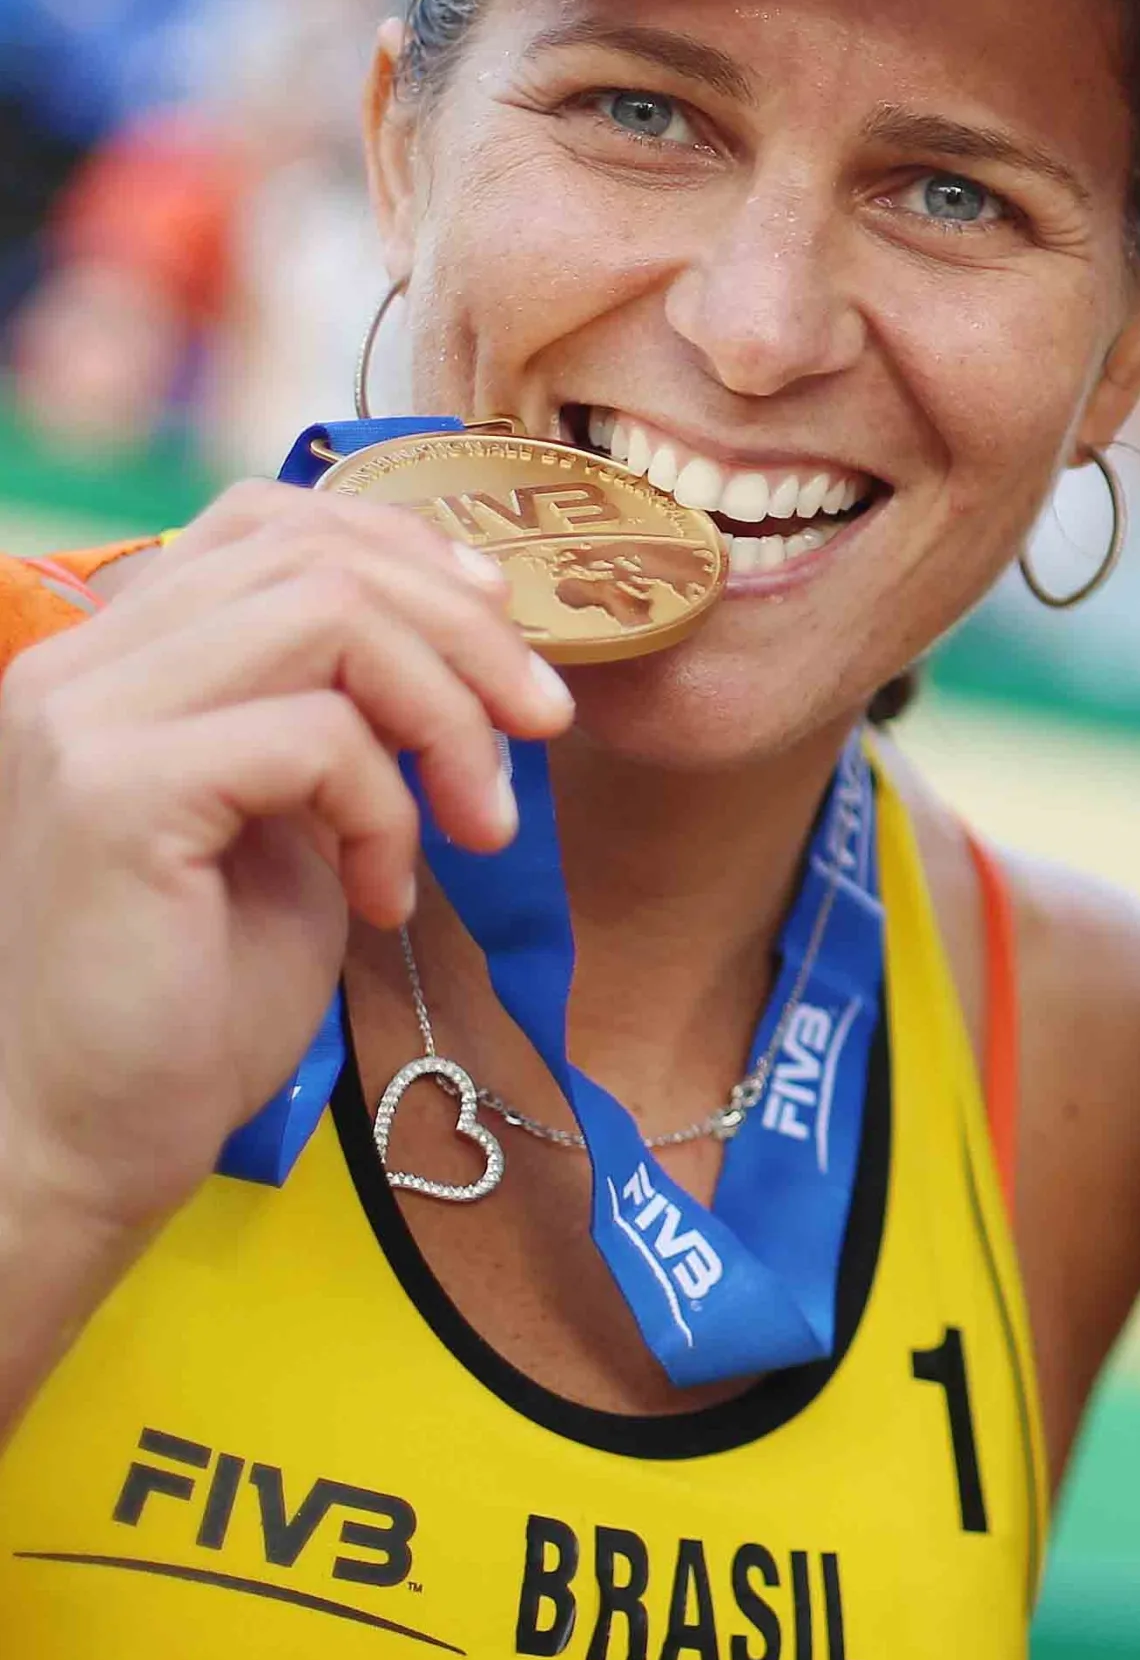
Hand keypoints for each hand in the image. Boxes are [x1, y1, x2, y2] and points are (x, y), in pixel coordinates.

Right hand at [0, 481, 573, 1242]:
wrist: (78, 1141)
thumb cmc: (187, 997)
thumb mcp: (290, 820)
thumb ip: (339, 717)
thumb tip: (469, 641)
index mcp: (115, 658)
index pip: (269, 519)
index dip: (407, 550)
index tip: (501, 624)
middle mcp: (80, 665)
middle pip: (321, 554)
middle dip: (467, 632)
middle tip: (541, 727)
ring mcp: (84, 721)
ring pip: (331, 615)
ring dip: (446, 714)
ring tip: (477, 823)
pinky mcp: (115, 794)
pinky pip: (317, 735)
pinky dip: (388, 809)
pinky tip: (386, 898)